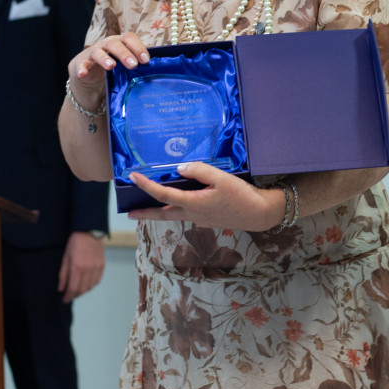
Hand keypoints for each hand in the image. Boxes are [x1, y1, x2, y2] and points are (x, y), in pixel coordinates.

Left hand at [58, 231, 105, 302]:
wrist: (89, 232)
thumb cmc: (75, 243)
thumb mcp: (65, 257)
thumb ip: (63, 274)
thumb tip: (61, 289)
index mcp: (77, 267)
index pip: (73, 288)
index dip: (68, 296)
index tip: (64, 300)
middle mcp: (88, 269)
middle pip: (82, 289)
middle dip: (75, 295)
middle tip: (69, 296)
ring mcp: (96, 268)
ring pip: (90, 287)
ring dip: (83, 291)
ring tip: (77, 291)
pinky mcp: (102, 266)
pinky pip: (97, 281)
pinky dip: (91, 285)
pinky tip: (86, 284)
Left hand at [126, 162, 285, 231]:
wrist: (259, 214)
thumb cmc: (242, 196)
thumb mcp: (221, 178)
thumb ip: (199, 171)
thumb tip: (180, 169)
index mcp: (193, 203)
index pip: (163, 195)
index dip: (146, 186)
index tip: (133, 177)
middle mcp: (193, 214)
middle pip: (162, 214)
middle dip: (144, 213)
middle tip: (129, 213)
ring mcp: (200, 219)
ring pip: (174, 215)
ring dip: (159, 212)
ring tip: (147, 208)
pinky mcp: (207, 219)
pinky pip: (186, 213)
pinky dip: (176, 208)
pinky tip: (178, 201)